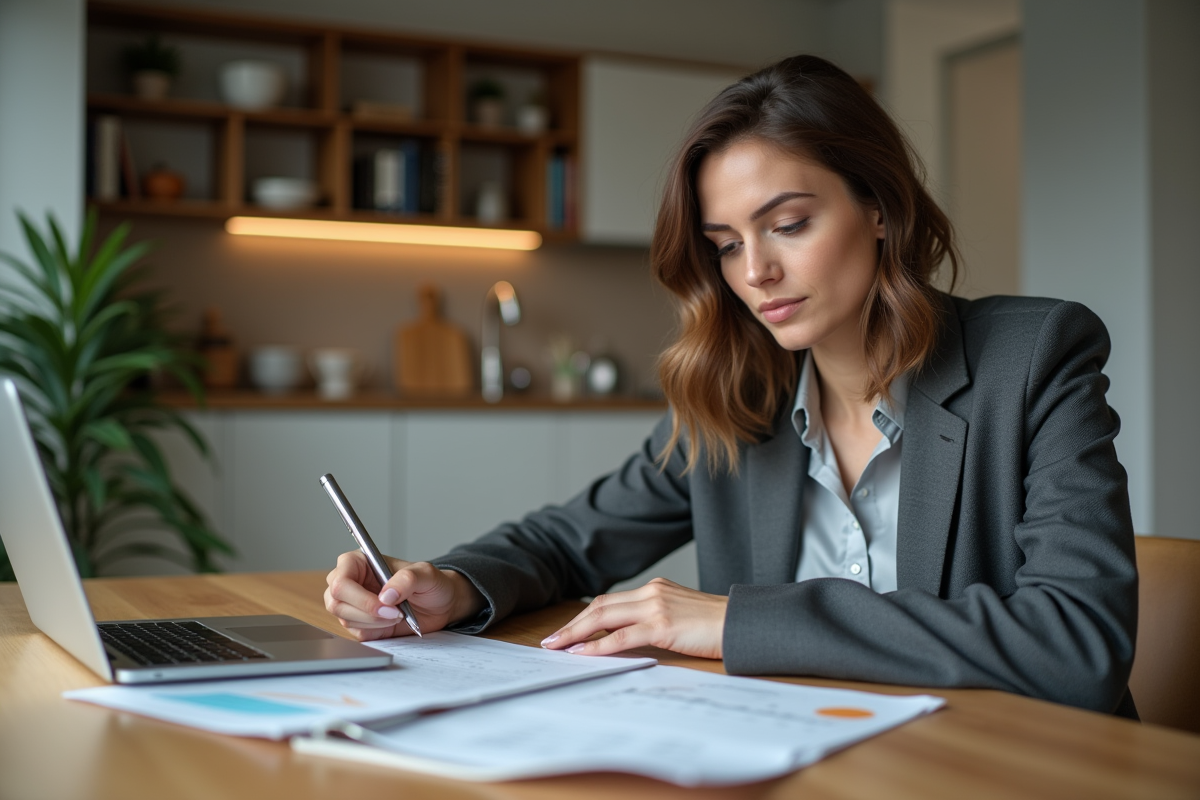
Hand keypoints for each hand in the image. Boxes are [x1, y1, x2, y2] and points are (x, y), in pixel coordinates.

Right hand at [324, 551, 485, 641]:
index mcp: (358, 562)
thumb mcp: (426, 574)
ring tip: (397, 614)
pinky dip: (375, 631)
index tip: (385, 604)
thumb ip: (407, 579)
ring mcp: (351, 604)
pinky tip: (391, 622)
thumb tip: (385, 596)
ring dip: (374, 622)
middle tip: (396, 613)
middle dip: (368, 612)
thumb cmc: (429, 583)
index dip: (359, 597)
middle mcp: (350, 582)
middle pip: (336, 602)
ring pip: (345, 619)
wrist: (439, 604)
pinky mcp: (359, 623)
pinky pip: (355, 633)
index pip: (340, 581)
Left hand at [540, 578, 727, 658]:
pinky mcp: (663, 625)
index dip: (584, 617)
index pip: (609, 601)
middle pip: (599, 606)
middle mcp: (652, 592)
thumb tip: (626, 640)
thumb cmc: (717, 625)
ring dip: (576, 634)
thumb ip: (655, 621)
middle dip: (572, 625)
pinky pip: (622, 636)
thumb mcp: (681, 616)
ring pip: (603, 618)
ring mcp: (656, 607)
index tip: (566, 632)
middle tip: (550, 641)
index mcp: (655, 588)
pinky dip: (598, 646)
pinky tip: (583, 654)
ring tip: (557, 648)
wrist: (744, 623)